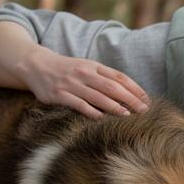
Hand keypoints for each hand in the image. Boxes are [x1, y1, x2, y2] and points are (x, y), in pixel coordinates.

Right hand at [18, 46, 149, 118]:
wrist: (36, 65)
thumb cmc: (67, 69)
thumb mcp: (87, 68)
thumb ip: (105, 78)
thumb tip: (129, 93)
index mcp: (93, 66)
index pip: (119, 77)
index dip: (134, 88)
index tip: (147, 99)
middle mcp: (84, 73)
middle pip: (111, 87)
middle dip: (129, 98)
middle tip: (143, 109)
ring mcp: (71, 84)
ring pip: (97, 96)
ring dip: (113, 106)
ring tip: (127, 115)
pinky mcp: (59, 94)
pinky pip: (78, 104)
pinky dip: (90, 111)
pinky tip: (101, 118)